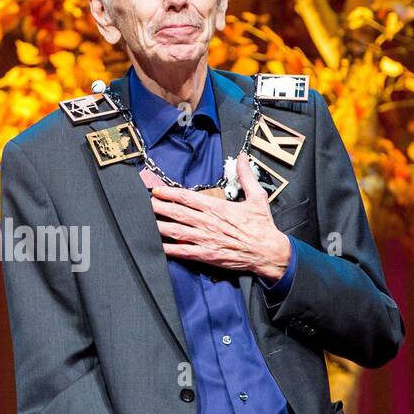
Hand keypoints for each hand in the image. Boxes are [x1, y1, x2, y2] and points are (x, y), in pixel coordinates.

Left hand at [150, 153, 290, 280]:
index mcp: (218, 208)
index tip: (157, 191)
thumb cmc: (262, 227)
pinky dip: (169, 249)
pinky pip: (183, 252)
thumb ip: (246, 176)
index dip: (169, 194)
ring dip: (159, 226)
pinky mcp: (207, 255)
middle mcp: (208, 223)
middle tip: (144, 203)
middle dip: (158, 207)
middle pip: (177, 213)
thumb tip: (242, 158)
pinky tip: (157, 246)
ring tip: (145, 222)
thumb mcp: (257, 197)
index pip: (188, 198)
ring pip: (176, 231)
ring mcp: (206, 240)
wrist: (268, 252)